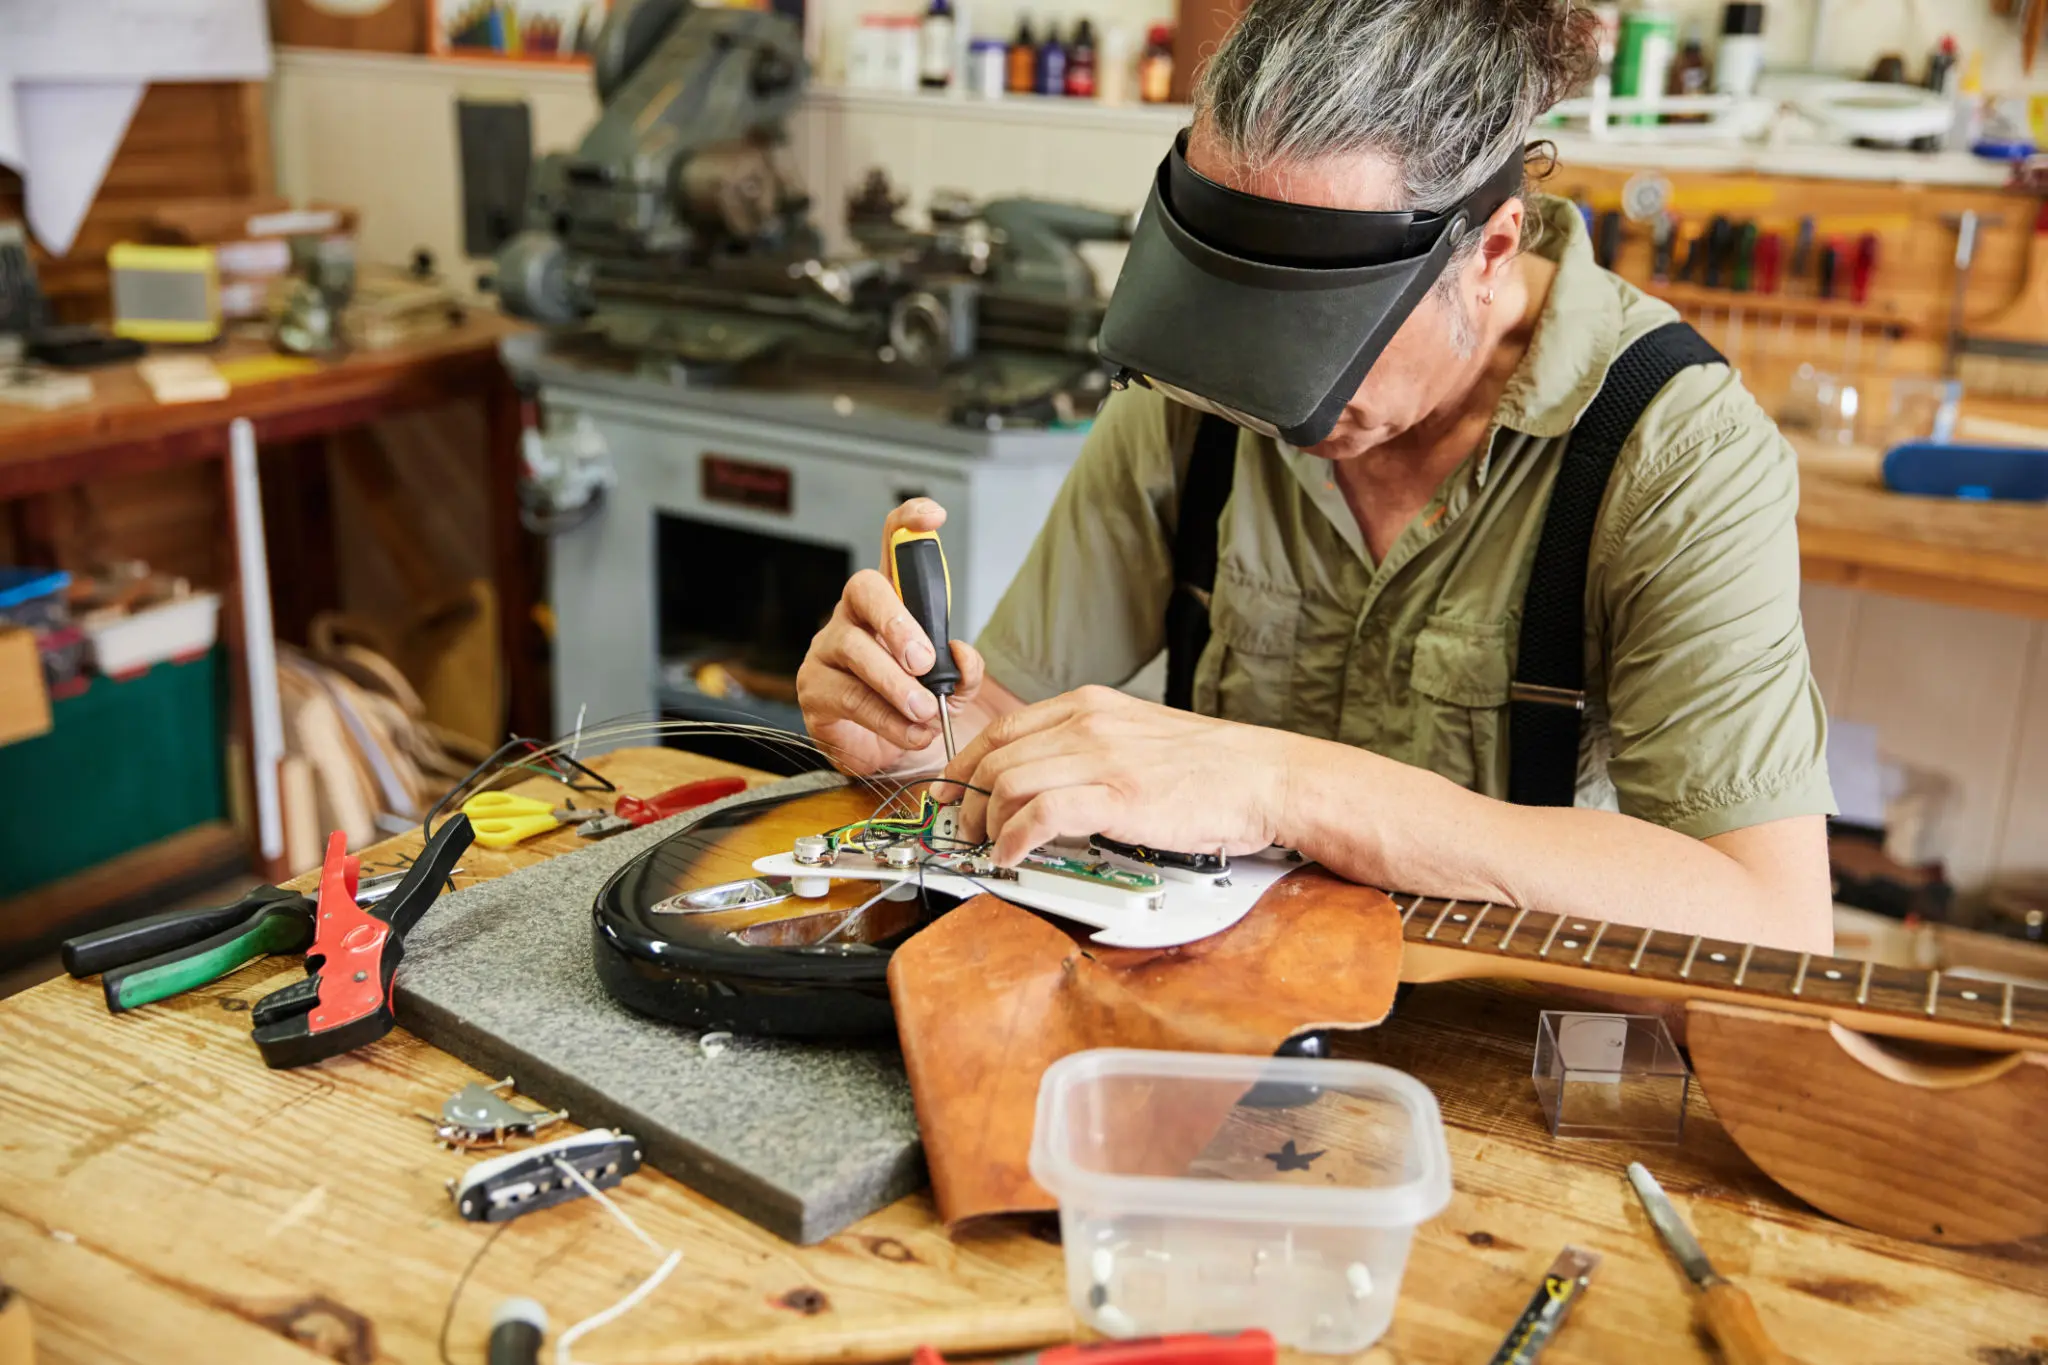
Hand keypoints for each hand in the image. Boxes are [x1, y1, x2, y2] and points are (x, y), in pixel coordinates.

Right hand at [798, 498, 985, 775]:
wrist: (880, 754)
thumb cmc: (910, 706)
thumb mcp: (949, 687)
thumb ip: (963, 671)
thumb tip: (961, 657)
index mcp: (890, 603)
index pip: (893, 546)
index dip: (909, 522)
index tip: (933, 517)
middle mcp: (854, 615)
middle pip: (863, 589)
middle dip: (897, 622)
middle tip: (923, 660)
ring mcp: (828, 649)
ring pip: (854, 649)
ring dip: (895, 683)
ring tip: (924, 710)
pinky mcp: (814, 689)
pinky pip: (849, 697)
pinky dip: (886, 719)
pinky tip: (911, 732)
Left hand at [937, 685, 1292, 864]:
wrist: (1264, 776)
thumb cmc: (1210, 765)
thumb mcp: (1137, 734)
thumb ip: (1089, 746)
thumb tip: (1044, 776)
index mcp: (1090, 705)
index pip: (1003, 728)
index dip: (964, 764)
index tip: (950, 791)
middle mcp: (1089, 724)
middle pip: (997, 757)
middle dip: (967, 800)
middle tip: (963, 831)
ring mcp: (1103, 759)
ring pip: (1010, 783)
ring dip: (986, 823)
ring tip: (988, 847)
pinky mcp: (1119, 798)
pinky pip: (1041, 814)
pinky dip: (1015, 838)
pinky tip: (1013, 854)